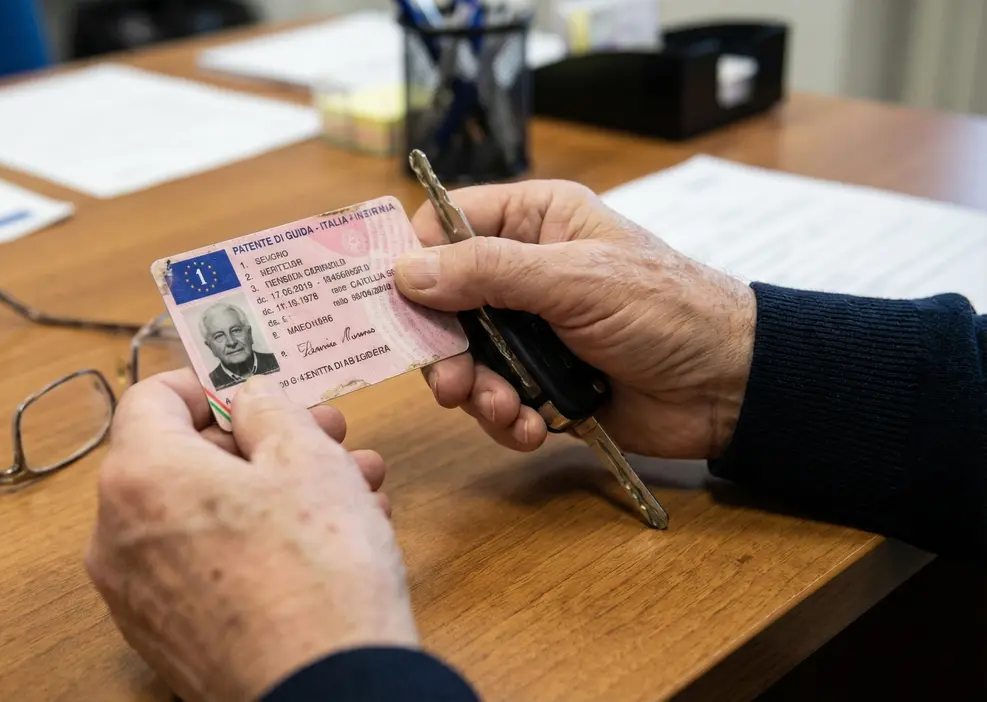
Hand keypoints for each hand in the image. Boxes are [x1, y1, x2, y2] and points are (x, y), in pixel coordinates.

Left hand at [84, 370, 416, 701]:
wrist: (328, 692)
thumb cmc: (318, 572)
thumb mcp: (308, 459)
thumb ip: (270, 410)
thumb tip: (249, 400)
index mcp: (140, 476)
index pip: (151, 398)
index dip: (208, 384)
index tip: (253, 390)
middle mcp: (116, 535)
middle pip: (182, 459)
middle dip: (261, 442)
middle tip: (326, 436)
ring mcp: (135, 594)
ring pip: (202, 515)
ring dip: (272, 491)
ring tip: (352, 489)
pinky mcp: (163, 636)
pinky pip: (201, 565)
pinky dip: (251, 542)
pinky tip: (325, 542)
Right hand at [393, 180, 756, 459]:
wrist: (727, 387)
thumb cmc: (666, 309)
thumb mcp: (575, 279)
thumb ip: (488, 272)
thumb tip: (405, 271)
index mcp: (533, 221)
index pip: (445, 226)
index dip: (414, 261)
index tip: (394, 302)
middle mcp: (523, 272)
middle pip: (442, 304)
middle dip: (445, 349)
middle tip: (451, 382)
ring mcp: (530, 331)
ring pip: (464, 360)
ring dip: (478, 393)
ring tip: (507, 411)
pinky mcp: (541, 383)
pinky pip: (495, 401)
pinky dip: (505, 421)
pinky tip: (532, 428)